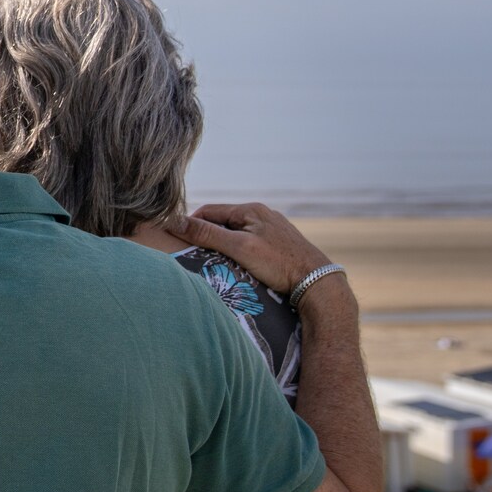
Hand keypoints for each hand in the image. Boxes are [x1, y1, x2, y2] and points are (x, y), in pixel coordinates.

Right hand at [165, 202, 335, 293]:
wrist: (318, 282)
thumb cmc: (279, 263)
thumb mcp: (239, 248)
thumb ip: (207, 234)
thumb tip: (174, 221)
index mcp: (250, 209)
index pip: (209, 211)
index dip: (191, 225)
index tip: (179, 242)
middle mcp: (262, 214)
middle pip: (223, 221)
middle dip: (208, 236)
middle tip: (197, 256)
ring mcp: (273, 228)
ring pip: (237, 232)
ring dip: (224, 244)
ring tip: (217, 263)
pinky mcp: (280, 243)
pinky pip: (251, 241)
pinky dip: (240, 250)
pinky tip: (241, 265)